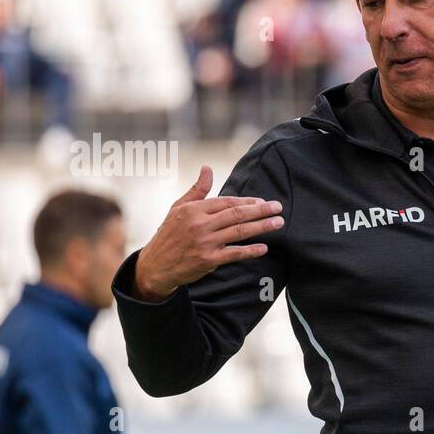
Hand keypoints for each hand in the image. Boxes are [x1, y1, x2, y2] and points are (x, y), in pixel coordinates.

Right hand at [133, 165, 282, 300]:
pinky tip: (264, 248)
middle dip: (260, 210)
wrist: (155, 265)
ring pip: (239, 232)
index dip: (247, 201)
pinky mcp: (208, 260)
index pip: (226, 202)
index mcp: (194, 210)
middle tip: (278, 207)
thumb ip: (197, 190)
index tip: (263, 201)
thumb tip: (207, 168)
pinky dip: (250, 251)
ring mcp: (205, 242)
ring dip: (261, 227)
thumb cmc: (169, 234)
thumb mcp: (179, 208)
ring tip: (278, 222)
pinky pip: (234, 254)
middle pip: (236, 214)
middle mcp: (200, 224)